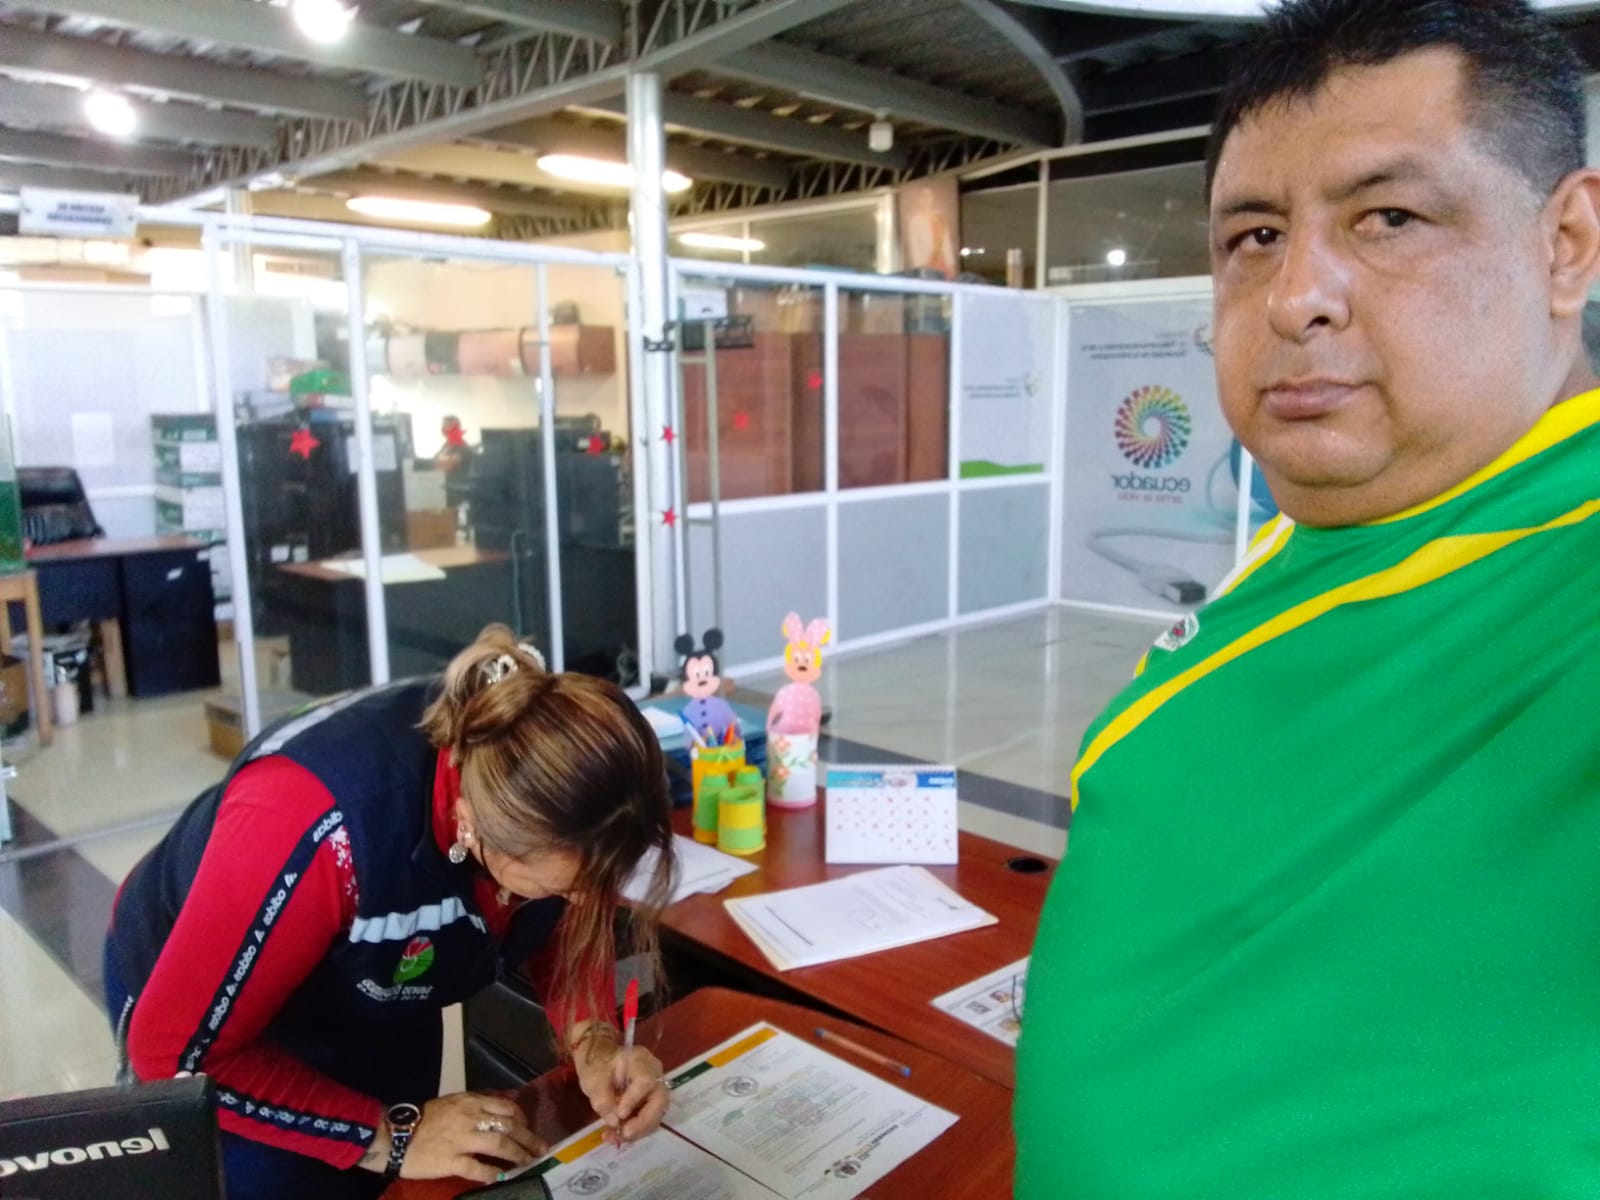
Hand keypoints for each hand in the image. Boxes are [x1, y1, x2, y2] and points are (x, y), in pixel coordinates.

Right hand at [370, 1091, 543, 1182]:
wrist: (397, 1136)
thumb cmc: (425, 1119)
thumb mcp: (452, 1103)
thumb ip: (475, 1106)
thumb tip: (500, 1114)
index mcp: (471, 1102)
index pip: (506, 1108)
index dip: (523, 1120)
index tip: (529, 1129)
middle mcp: (470, 1118)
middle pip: (509, 1127)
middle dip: (529, 1139)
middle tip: (542, 1149)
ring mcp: (462, 1140)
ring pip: (500, 1145)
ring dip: (519, 1155)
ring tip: (529, 1162)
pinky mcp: (452, 1161)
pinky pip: (478, 1168)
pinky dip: (494, 1174)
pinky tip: (503, 1178)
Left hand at [572, 1038, 668, 1145]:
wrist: (598, 1062)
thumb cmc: (595, 1065)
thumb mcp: (592, 1079)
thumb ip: (602, 1099)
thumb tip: (615, 1122)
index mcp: (640, 1060)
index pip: (645, 1081)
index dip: (634, 1100)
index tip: (620, 1114)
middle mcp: (654, 1074)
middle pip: (659, 1101)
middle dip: (642, 1122)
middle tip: (624, 1134)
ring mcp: (654, 1089)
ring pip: (656, 1115)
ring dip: (637, 1131)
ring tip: (613, 1137)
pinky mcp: (650, 1102)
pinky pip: (648, 1119)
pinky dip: (634, 1131)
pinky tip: (616, 1135)